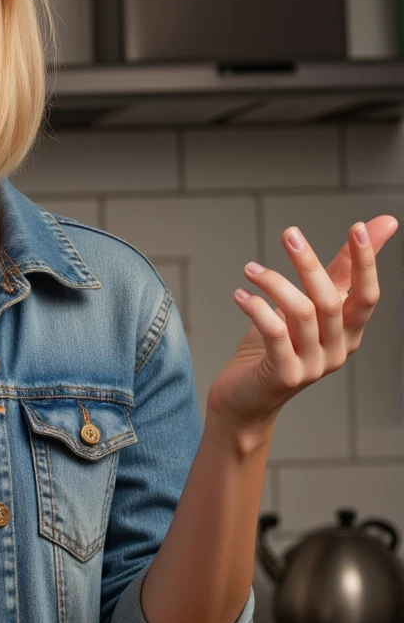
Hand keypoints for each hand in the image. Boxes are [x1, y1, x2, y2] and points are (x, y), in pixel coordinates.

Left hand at [207, 214, 398, 433]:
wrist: (245, 399)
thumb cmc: (278, 346)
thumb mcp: (311, 304)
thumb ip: (342, 269)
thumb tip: (382, 224)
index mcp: (350, 333)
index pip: (369, 295)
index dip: (366, 262)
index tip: (357, 227)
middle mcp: (338, 351)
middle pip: (331, 300)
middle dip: (309, 263)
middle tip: (289, 233)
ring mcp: (313, 366)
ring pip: (302, 313)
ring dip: (274, 283)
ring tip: (250, 269)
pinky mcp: (285, 375)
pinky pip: (275, 333)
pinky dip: (256, 308)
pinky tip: (240, 294)